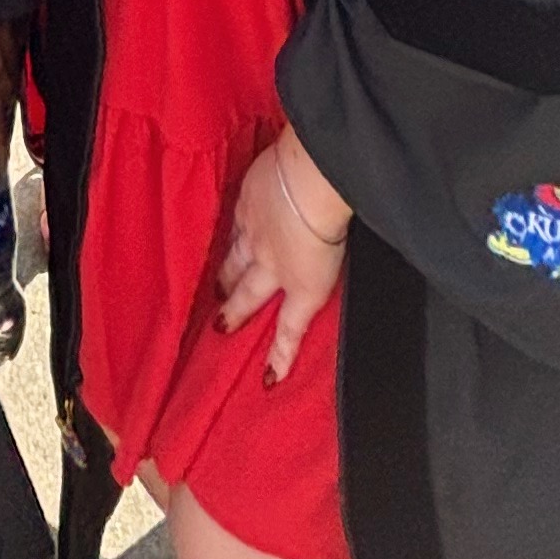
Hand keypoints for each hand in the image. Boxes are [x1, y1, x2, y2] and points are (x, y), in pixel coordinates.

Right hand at [214, 128, 350, 375]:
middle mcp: (274, 265)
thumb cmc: (337, 220)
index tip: (269, 379)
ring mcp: (256, 232)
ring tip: (217, 287)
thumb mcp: (342, 260)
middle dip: (236, 312)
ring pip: (236, 260)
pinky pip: (235, 223)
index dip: (280, 355)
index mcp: (304, 286)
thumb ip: (324, 273)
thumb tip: (323, 271)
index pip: (290, 329)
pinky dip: (233, 231)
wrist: (311, 179)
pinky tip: (232, 230)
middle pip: (250, 295)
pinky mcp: (248, 200)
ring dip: (226, 275)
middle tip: (220, 328)